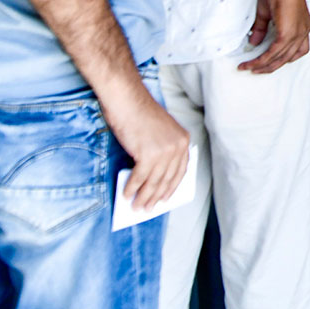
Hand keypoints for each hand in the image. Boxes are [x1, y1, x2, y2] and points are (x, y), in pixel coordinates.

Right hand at [100, 82, 190, 209]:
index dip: (172, 187)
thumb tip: (153, 179)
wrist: (127, 100)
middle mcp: (177, 146)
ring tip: (136, 207)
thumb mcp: (159, 132)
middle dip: (157, 196)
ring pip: (154, 182)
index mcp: (183, 140)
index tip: (165, 198)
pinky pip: (139, 178)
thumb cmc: (139, 114)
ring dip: (144, 197)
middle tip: (147, 208)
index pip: (181, 170)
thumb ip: (161, 151)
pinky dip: (132, 188)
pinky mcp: (148, 155)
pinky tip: (126, 195)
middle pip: (167, 179)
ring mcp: (164, 151)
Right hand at [239, 0, 309, 73]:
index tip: (270, 61)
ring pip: (280, 58)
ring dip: (264, 65)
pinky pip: (274, 53)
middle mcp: (303, 32)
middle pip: (287, 57)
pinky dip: (263, 59)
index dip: (283, 57)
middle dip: (270, 66)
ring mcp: (297, 34)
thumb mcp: (267, 12)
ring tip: (250, 68)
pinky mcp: (288, 34)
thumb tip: (254, 43)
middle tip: (256, 69)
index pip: (296, 50)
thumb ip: (262, 29)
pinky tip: (254, 62)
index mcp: (302, 26)